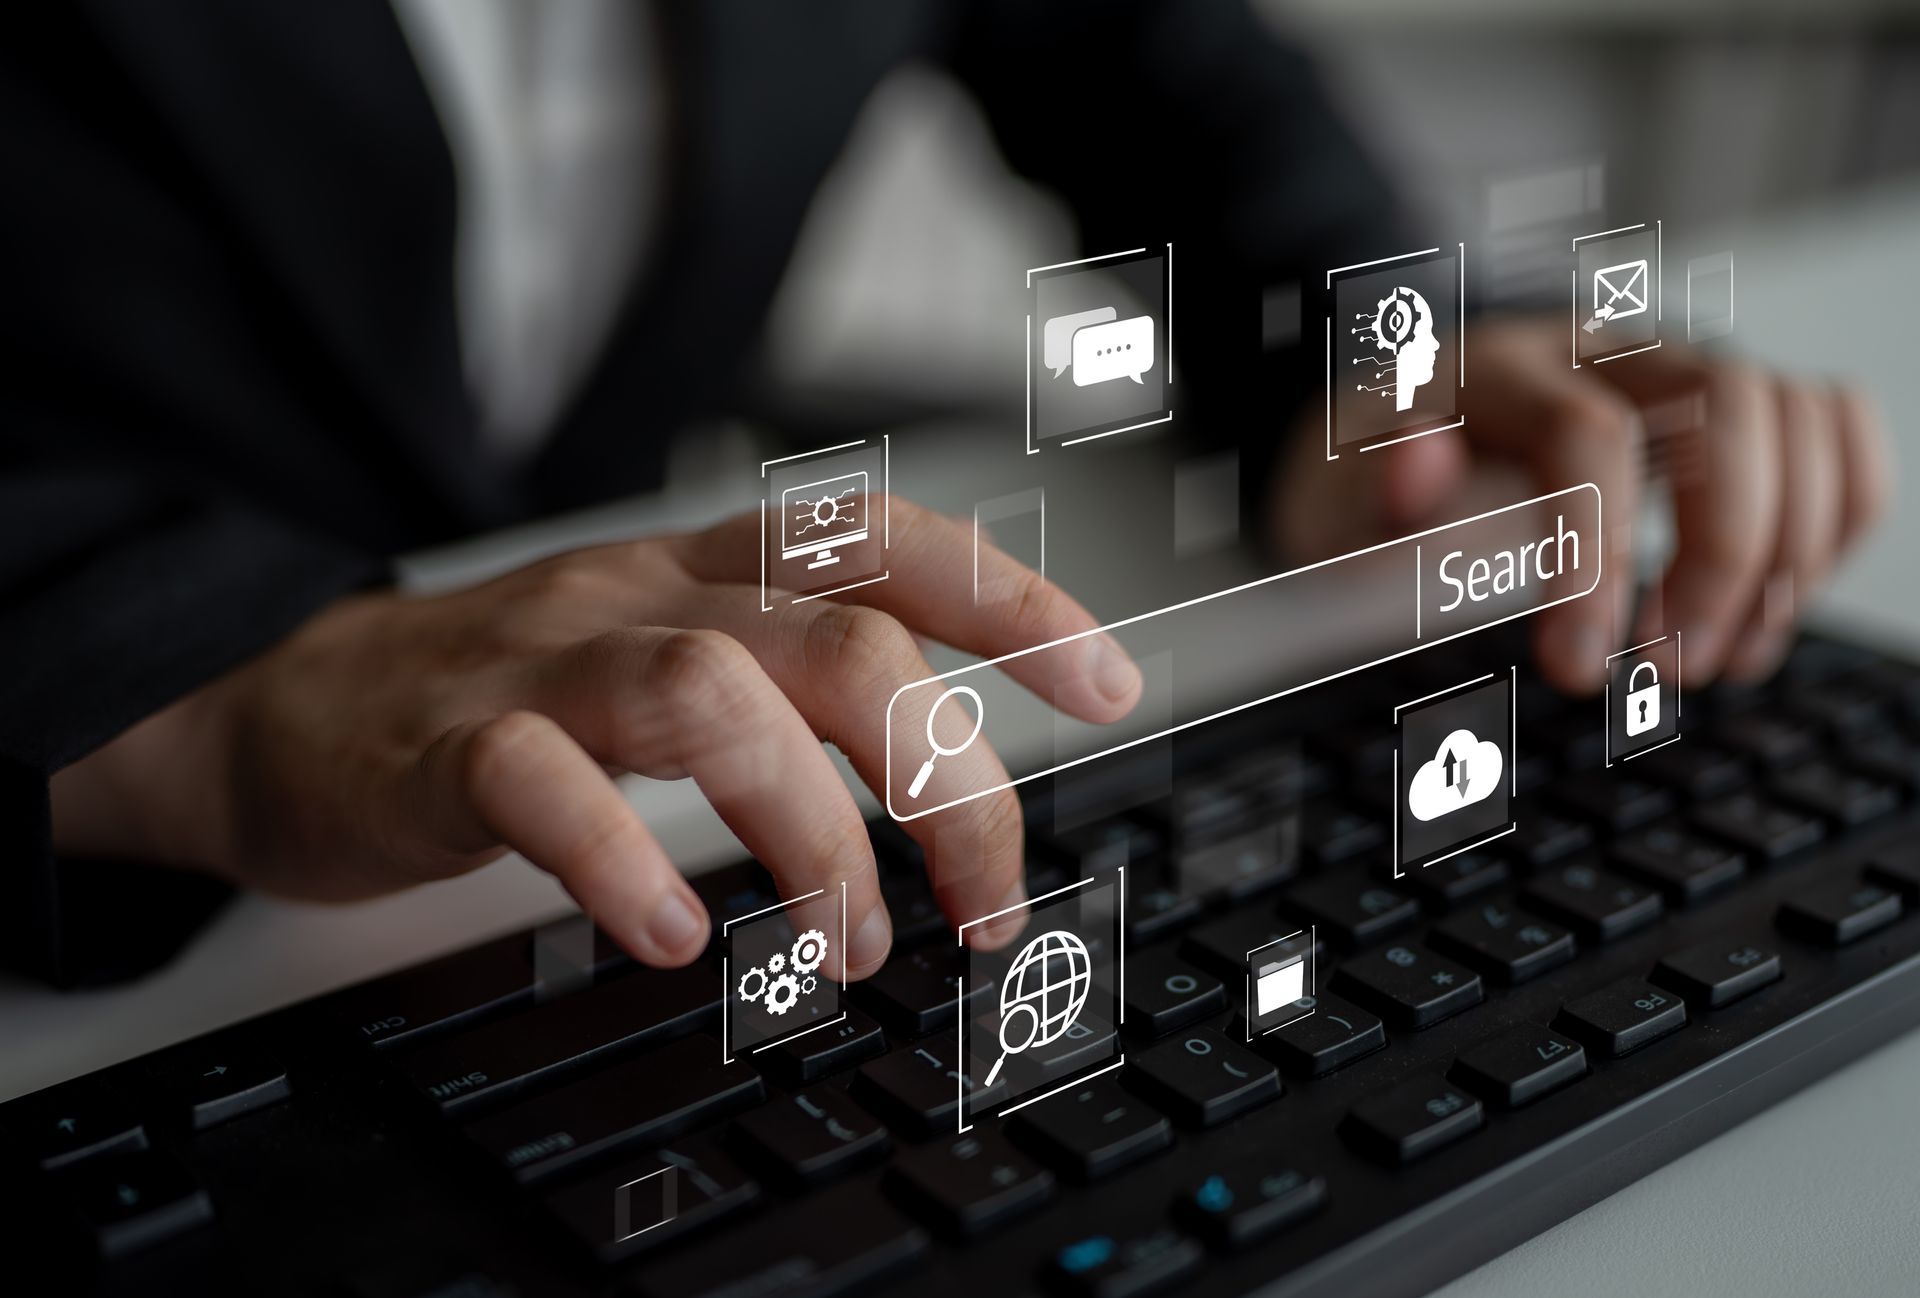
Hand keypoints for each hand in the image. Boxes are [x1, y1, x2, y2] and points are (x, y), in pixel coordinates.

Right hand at [49, 500, 1142, 976]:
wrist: (290, 710)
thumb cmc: (512, 696)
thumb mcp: (671, 653)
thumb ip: (796, 692)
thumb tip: (953, 784)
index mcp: (708, 572)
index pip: (886, 542)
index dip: (1010, 595)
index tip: (1106, 681)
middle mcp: (641, 596)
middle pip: (837, 640)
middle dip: (943, 778)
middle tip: (981, 904)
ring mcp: (541, 663)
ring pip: (710, 696)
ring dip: (810, 834)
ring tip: (842, 949)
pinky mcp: (445, 748)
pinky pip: (542, 786)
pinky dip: (624, 862)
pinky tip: (672, 935)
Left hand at [1272, 316, 1890, 690]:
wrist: (1384, 442)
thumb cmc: (1365, 485)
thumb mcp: (1335, 505)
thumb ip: (1374, 499)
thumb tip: (1412, 472)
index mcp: (1498, 369)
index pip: (1584, 434)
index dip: (1595, 554)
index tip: (1576, 667)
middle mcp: (1603, 350)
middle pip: (1729, 402)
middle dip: (1723, 550)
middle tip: (1670, 669)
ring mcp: (1674, 369)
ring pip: (1796, 414)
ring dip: (1786, 553)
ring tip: (1714, 661)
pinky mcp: (1725, 409)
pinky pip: (1830, 428)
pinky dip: (1831, 520)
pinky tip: (1767, 609)